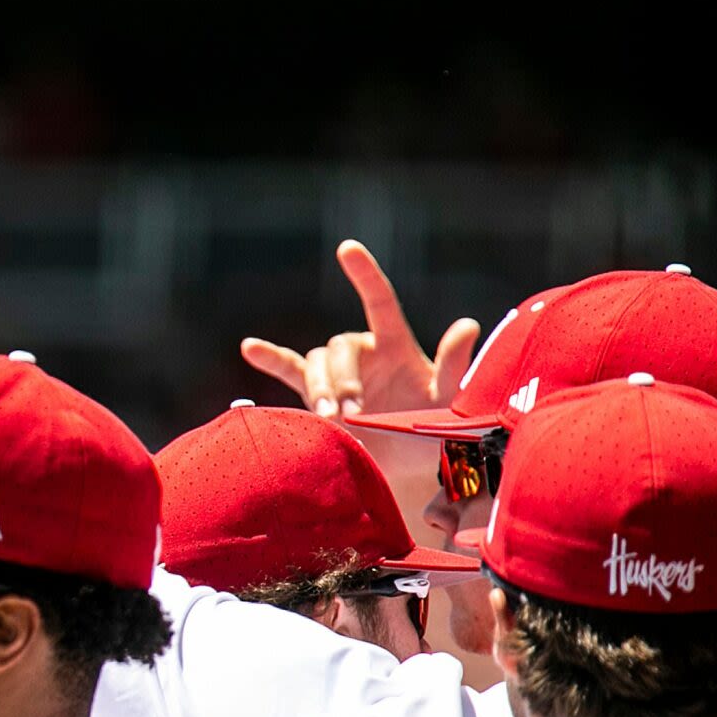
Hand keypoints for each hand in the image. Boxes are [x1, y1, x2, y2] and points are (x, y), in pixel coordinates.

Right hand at [240, 240, 484, 420]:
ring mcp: (339, 374)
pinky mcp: (319, 396)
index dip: (364, 275)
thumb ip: (454, 365)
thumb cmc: (432, 430)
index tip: (347, 250)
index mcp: (395, 346)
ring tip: (329, 419)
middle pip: (339, 348)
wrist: (405, 467)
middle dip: (341, 379)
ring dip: (318, 388)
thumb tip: (467, 325)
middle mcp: (363, 354)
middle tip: (350, 414)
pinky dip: (270, 358)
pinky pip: (290, 370)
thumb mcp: (449, 399)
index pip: (379, 301)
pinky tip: (250, 348)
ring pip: (315, 364)